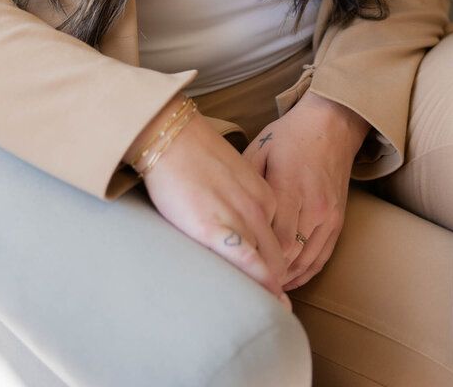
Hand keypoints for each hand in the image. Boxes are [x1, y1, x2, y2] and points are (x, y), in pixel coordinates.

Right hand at [126, 95, 292, 309]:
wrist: (171, 136)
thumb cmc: (194, 155)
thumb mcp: (232, 177)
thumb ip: (243, 201)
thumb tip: (239, 228)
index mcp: (266, 196)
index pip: (281, 242)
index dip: (277, 266)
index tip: (273, 287)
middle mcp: (259, 209)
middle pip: (278, 258)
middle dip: (278, 286)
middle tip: (273, 310)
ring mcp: (239, 218)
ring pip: (266, 265)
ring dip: (269, 291)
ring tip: (270, 315)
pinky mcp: (214, 229)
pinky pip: (245, 261)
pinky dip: (257, 283)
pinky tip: (262, 302)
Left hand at [241, 93, 369, 290]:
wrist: (332, 125)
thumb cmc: (290, 136)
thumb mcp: (260, 149)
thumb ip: (246, 184)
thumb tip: (229, 213)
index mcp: (290, 186)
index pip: (277, 238)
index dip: (259, 258)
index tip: (240, 266)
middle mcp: (314, 205)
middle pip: (291, 255)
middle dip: (268, 271)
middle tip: (245, 282)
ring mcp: (329, 216)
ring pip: (307, 261)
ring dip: (285, 276)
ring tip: (262, 286)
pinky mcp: (338, 221)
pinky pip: (322, 257)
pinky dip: (304, 272)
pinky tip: (287, 280)